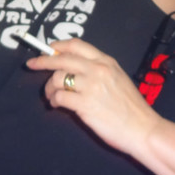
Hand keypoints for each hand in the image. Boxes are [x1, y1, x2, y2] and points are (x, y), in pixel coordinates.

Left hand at [26, 38, 159, 158]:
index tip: (48, 49)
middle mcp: (97, 70)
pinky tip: (57, 105)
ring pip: (57, 78)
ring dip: (49, 88)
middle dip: (42, 61)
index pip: (76, 45)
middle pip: (62, 59)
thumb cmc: (131, 107)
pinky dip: (54, 100)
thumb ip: (98, 70)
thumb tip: (72, 69)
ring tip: (52, 97)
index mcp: (106, 61)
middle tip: (31, 65)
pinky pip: (60, 96)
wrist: (142, 128)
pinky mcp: (85, 104)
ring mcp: (91, 86)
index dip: (58, 46)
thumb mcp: (118, 78)